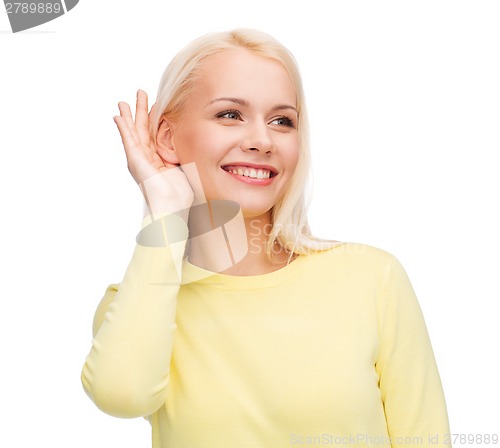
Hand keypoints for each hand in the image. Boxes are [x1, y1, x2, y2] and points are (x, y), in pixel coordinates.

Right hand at [113, 90, 193, 214]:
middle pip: (143, 130)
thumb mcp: (185, 167)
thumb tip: (199, 144)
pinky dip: (122, 128)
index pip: (156, 135)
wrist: (172, 204)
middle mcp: (147, 159)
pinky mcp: (134, 160)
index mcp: (160, 160)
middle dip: (141, 111)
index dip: (156, 118)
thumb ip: (185, 155)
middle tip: (140, 94)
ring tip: (123, 101)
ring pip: (133, 132)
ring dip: (129, 115)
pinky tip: (118, 116)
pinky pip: (127, 140)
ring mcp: (139, 159)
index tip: (158, 103)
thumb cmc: (181, 193)